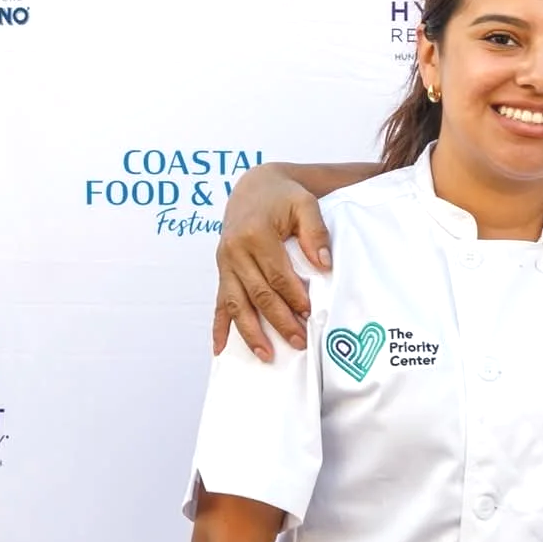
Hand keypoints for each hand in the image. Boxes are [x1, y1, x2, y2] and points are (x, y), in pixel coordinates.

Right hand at [213, 165, 329, 358]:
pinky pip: (219, 301)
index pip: (277, 274)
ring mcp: (225, 262)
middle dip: (278, 321)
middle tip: (298, 342)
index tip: (309, 314)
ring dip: (250, 332)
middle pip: (258, 294)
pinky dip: (218, 327)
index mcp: (255, 233)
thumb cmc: (283, 196)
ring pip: (236, 304)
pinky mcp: (221, 270)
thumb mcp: (305, 203)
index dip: (293, 296)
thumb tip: (324, 264)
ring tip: (266, 355)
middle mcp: (235, 250)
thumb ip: (316, 232)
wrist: (254, 186)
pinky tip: (220, 349)